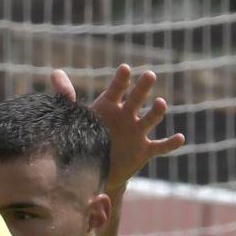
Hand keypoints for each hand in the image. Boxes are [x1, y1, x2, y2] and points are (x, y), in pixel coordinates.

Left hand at [53, 64, 185, 191]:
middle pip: (137, 98)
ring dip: (157, 111)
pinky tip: (180, 138)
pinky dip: (171, 143)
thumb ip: (65, 95)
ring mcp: (137, 132)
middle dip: (143, 88)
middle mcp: (127, 115)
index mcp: (110, 106)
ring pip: (151, 118)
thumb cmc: (87, 135)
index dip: (121, 80)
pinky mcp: (144, 150)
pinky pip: (160, 146)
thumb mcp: (76, 117)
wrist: (95, 167)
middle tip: (149, 75)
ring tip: (160, 104)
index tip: (124, 69)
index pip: (117, 89)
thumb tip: (55, 72)